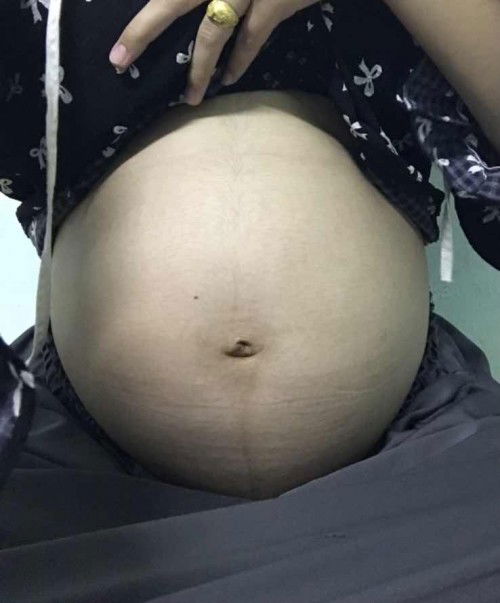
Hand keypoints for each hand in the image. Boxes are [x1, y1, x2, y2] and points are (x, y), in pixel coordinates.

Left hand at [109, 0, 319, 105]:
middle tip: (121, 64)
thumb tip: (200, 9)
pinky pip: (253, 39)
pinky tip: (228, 80)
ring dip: (199, 69)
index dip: (139, 21)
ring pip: (212, 33)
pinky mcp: (275, 2)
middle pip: (172, 3)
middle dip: (143, 33)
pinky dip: (240, 61)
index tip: (116, 43)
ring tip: (189, 98)